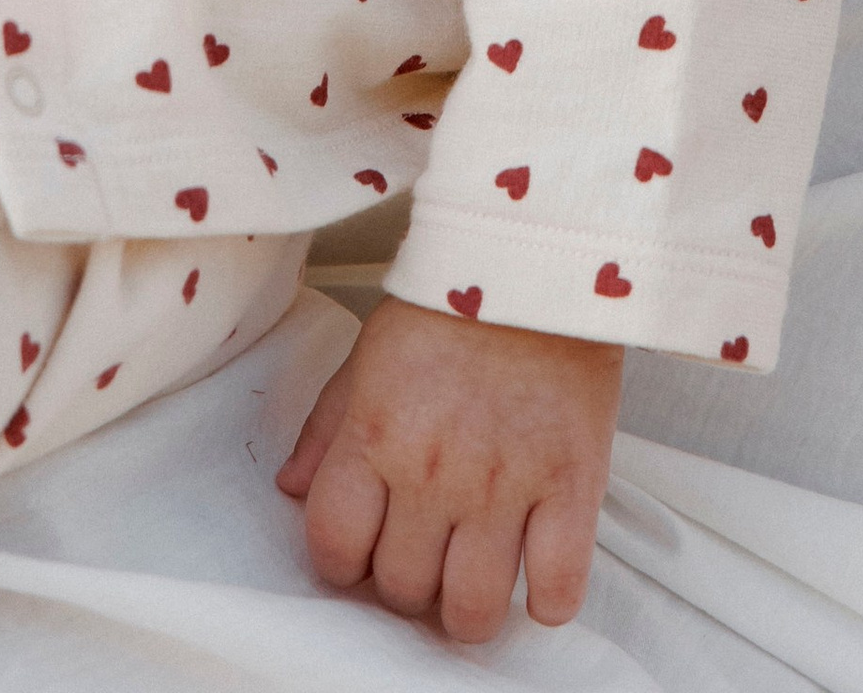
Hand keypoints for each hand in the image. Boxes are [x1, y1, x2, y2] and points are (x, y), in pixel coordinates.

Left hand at [277, 296, 622, 640]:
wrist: (541, 253)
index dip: (343, 563)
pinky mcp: (571, 485)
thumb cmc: (455, 299)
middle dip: (406, 583)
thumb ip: (328, 424)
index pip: (334, 547)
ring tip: (474, 577)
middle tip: (425, 553)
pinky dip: (545, 601)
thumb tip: (291, 488)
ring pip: (471, 608)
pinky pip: (555, 588)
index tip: (364, 552)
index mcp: (375, 433)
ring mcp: (504, 484)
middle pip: (402, 587)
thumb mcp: (370, 350)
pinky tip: (534, 575)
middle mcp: (433, 470)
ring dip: (467, 609)